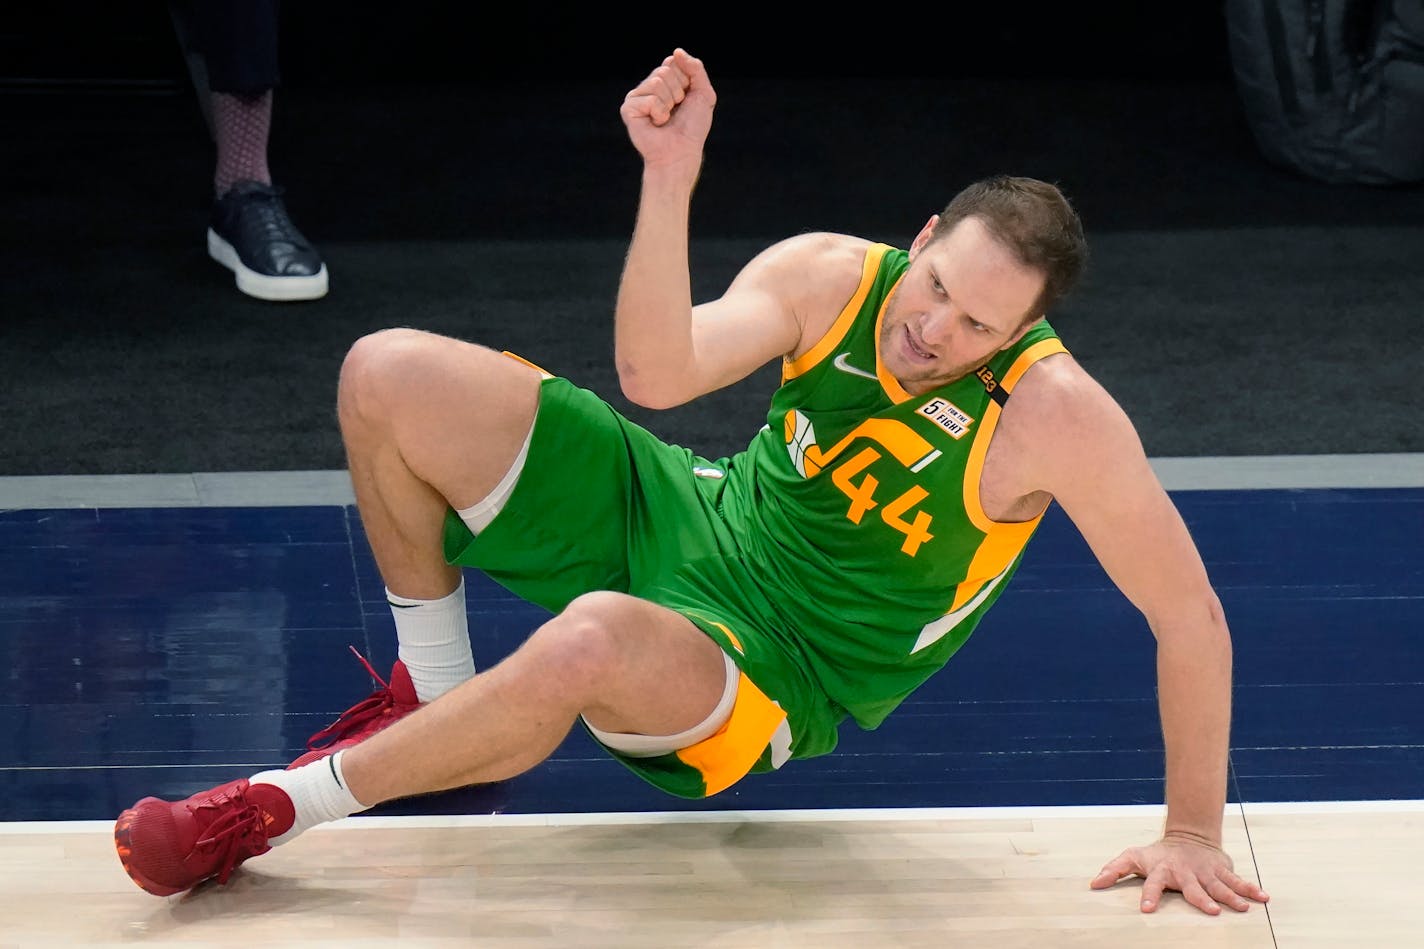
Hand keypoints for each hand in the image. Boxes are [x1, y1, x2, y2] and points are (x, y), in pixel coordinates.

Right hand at [619, 48, 716, 170]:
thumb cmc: (692, 127)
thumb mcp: (704, 93)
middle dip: (678, 92)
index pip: (673, 62)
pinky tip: (656, 124)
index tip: (686, 99)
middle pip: (665, 70)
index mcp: (664, 80)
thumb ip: (695, 68)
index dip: (686, 81)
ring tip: (666, 119)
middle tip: (676, 111)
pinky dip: (659, 113)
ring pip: (657, 82)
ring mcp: (636, 97)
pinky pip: (649, 99)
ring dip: (669, 104)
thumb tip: (676, 52)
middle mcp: (648, 86)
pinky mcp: (628, 109)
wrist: (682, 152)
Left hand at [1090, 833, 1270, 914]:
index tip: (1147, 909)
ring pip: (1220, 885)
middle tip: (1211, 910)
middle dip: (1201, 898)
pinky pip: (1238, 881)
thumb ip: (1114, 870)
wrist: (1187, 836)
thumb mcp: (1133, 857)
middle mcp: (1185, 872)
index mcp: (1162, 870)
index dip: (1149, 895)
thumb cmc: (1157, 853)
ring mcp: (1206, 871)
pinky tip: (1264, 897)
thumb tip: (1093, 883)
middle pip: (1193, 887)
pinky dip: (1251, 889)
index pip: (1153, 883)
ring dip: (1232, 896)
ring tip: (1243, 907)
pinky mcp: (1221, 870)